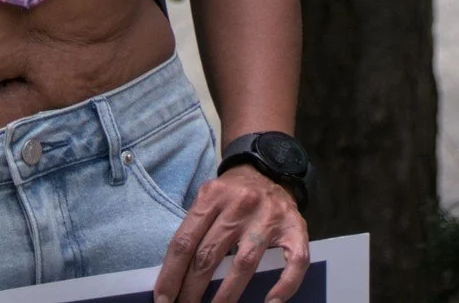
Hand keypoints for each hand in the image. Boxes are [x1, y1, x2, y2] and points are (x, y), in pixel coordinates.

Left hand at [153, 166, 308, 302]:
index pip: (185, 241)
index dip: (171, 275)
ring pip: (244, 264)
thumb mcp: (209, 197)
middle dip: (191, 290)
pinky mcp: (295, 227)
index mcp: (213, 195)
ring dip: (225, 296)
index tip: (162, 299)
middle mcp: (241, 204)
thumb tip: (173, 274)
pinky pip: (294, 261)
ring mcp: (269, 217)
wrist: (272, 168)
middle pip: (209, 256)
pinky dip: (284, 285)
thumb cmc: (234, 193)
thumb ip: (195, 227)